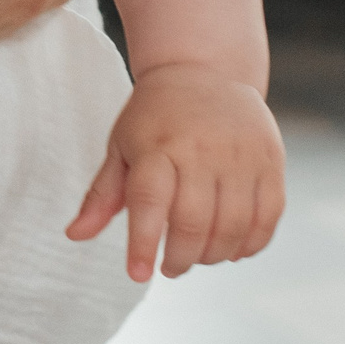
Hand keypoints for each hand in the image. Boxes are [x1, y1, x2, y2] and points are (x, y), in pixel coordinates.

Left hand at [67, 61, 284, 279]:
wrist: (204, 69)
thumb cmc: (154, 117)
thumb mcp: (121, 146)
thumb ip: (102, 195)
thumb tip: (75, 235)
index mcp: (157, 145)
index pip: (148, 202)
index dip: (142, 243)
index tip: (138, 274)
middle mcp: (200, 149)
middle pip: (193, 221)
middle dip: (180, 258)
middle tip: (170, 267)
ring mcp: (240, 154)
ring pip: (232, 226)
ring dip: (214, 255)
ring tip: (199, 256)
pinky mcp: (270, 159)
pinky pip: (268, 216)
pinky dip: (251, 244)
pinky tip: (233, 249)